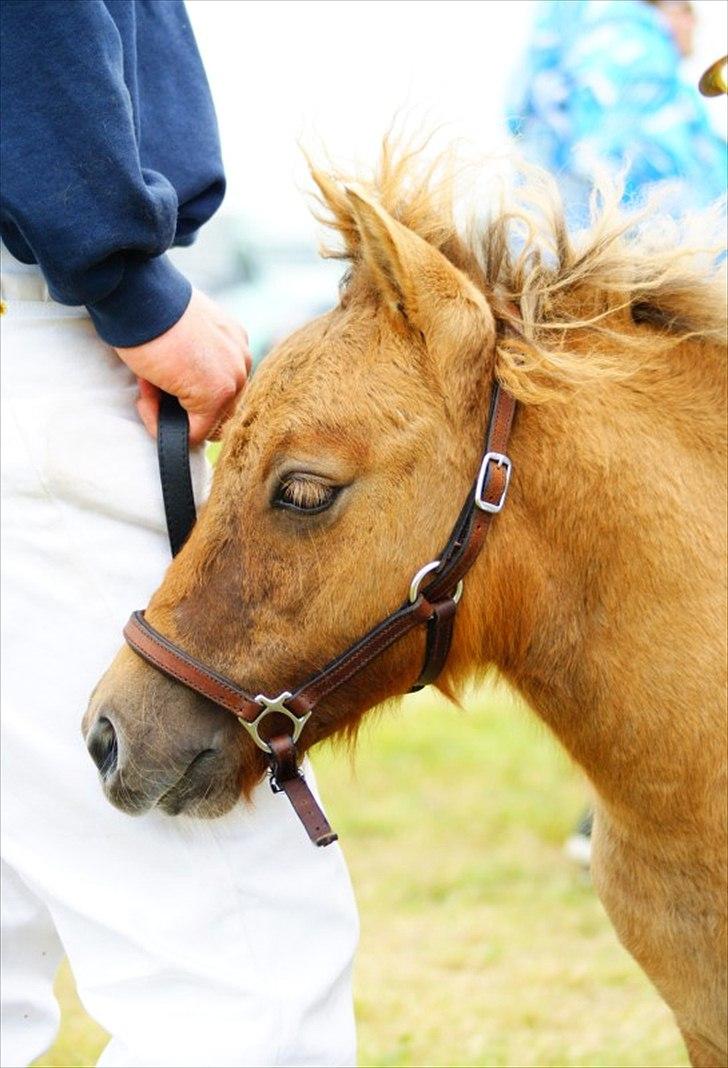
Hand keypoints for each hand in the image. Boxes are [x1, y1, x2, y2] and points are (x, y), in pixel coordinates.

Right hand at [114, 289, 251, 444]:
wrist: (139, 297)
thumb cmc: (149, 311)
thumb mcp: (181, 335)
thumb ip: (193, 360)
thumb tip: (179, 389)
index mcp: (235, 342)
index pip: (221, 388)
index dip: (185, 390)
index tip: (161, 372)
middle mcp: (242, 360)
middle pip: (219, 410)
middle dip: (180, 404)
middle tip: (151, 380)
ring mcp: (233, 378)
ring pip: (205, 424)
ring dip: (170, 412)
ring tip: (148, 384)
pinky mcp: (216, 394)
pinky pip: (193, 433)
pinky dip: (162, 424)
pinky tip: (146, 396)